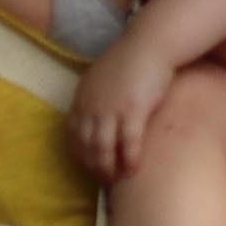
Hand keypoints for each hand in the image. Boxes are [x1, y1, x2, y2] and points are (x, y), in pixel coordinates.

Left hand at [68, 23, 174, 183]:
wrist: (152, 44)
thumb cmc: (133, 58)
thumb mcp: (103, 76)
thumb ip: (97, 95)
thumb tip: (98, 112)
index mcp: (82, 99)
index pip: (73, 135)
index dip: (80, 153)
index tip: (89, 165)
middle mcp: (91, 107)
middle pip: (86, 146)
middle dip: (93, 166)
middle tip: (103, 181)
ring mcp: (111, 110)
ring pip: (103, 149)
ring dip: (108, 168)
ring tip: (116, 180)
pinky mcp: (133, 111)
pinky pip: (128, 143)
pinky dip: (129, 159)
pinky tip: (134, 170)